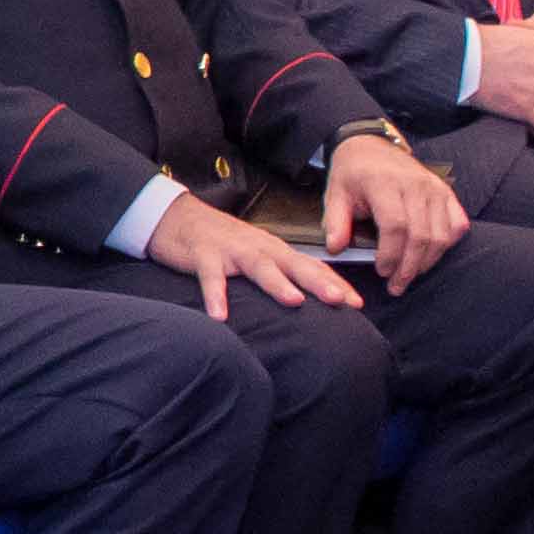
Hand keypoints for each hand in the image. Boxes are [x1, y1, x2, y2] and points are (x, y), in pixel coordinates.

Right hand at [148, 195, 358, 312]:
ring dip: (277, 283)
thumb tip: (306, 301)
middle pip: (293, 264)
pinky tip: (219, 316)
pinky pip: (210, 277)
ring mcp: (232, 250)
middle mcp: (259, 248)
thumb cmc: (220, 242)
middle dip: (318, 281)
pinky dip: (215, 296)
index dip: (334, 283)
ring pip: (258, 266)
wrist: (176, 216)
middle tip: (340, 300)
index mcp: (274, 250)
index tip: (357, 304)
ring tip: (293, 301)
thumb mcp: (254, 255)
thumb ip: (278, 274)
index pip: (310, 266)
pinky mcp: (203, 255)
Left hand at [317, 129, 462, 285]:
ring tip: (409, 276)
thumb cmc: (353, 173)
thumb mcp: (336, 193)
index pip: (395, 226)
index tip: (381, 272)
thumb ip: (336, 222)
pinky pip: (457, 225)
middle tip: (396, 286)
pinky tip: (429, 256)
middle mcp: (415, 184)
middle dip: (409, 268)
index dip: (390, 254)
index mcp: (385, 183)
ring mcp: (434, 188)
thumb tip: (335, 249)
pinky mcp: (445, 192)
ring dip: (427, 262)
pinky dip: (446, 245)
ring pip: (441, 235)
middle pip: (421, 235)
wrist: (371, 145)